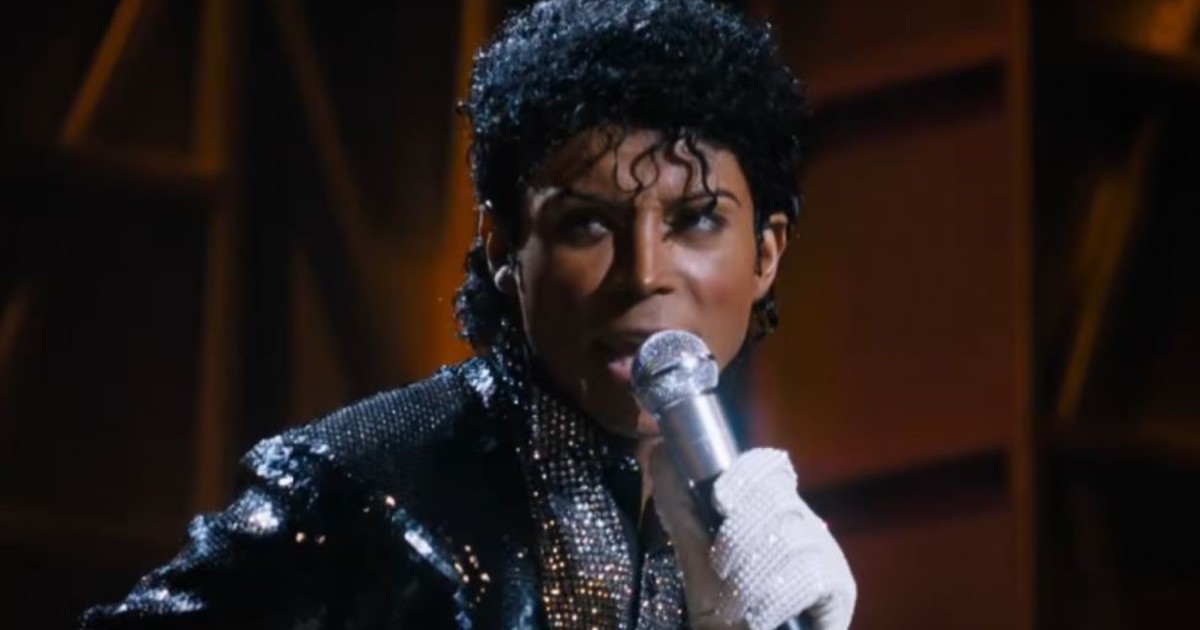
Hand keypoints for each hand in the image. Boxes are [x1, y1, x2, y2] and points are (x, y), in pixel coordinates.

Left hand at [650, 446, 855, 629]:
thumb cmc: (719, 599)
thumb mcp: (692, 548)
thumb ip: (679, 502)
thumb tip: (659, 450)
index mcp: (770, 505)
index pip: (769, 467)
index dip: (746, 475)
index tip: (719, 499)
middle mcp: (803, 521)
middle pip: (779, 500)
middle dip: (739, 536)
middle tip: (719, 568)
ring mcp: (825, 551)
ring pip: (792, 538)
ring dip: (752, 574)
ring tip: (732, 603)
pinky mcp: (839, 587)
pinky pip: (811, 575)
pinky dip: (776, 597)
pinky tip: (758, 615)